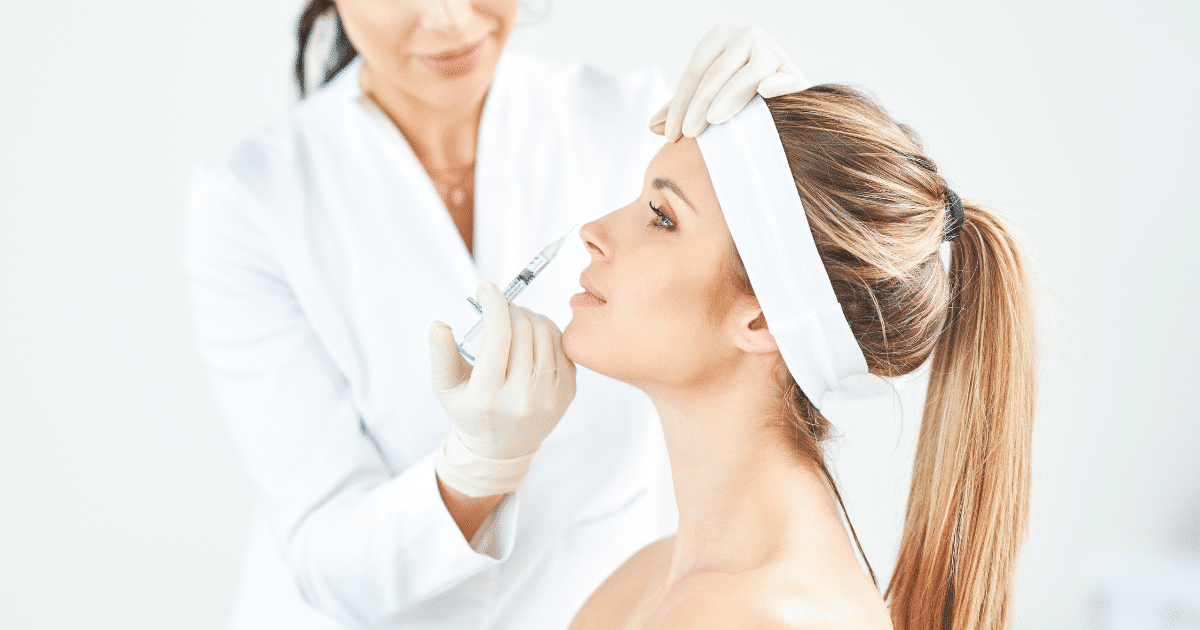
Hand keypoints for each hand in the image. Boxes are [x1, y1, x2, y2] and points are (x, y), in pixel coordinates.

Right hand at [429, 282, 575, 496]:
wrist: (503, 448)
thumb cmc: (470, 411)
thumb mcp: (446, 388)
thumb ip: (440, 355)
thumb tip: (439, 324)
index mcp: (488, 396)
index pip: (497, 336)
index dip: (493, 303)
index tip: (486, 288)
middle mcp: (522, 398)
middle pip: (523, 330)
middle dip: (510, 307)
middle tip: (499, 305)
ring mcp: (550, 396)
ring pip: (545, 333)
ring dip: (529, 315)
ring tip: (515, 319)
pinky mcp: (568, 392)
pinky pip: (562, 345)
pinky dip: (547, 330)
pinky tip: (532, 333)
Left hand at [649, 26, 810, 140]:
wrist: (780, 98)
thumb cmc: (734, 95)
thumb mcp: (705, 96)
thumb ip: (680, 108)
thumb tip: (652, 127)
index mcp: (719, 37)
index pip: (694, 71)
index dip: (678, 103)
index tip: (669, 134)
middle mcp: (745, 36)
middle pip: (716, 72)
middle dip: (699, 105)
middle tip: (687, 134)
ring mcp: (772, 50)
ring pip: (747, 74)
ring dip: (729, 98)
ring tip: (713, 121)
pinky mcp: (793, 70)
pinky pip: (784, 77)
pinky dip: (775, 84)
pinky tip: (764, 93)